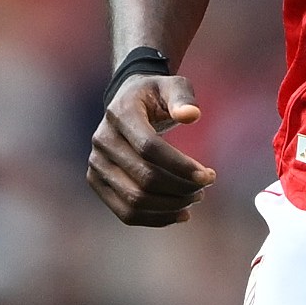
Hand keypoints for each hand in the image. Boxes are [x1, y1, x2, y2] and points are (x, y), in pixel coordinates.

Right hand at [86, 74, 215, 225]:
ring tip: (195, 199)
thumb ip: (183, 97)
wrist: (126, 103)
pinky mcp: (96, 181)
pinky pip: (125, 211)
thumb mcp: (172, 86)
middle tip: (204, 188)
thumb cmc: (155, 95)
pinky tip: (180, 214)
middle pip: (144, 177)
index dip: (181, 166)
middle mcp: (102, 140)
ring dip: (171, 206)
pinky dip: (155, 219)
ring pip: (134, 200)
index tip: (209, 176)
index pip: (149, 148)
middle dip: (181, 188)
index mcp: (120, 114)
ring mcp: (95, 163)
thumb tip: (191, 115)